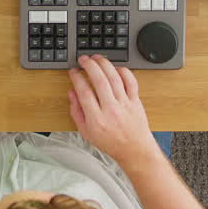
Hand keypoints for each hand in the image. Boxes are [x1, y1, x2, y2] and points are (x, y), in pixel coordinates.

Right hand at [67, 54, 160, 168]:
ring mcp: (125, 104)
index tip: (73, 72)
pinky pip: (131, 82)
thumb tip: (72, 94)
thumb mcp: (86, 133)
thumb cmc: (111, 142)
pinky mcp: (136, 101)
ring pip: (114, 78)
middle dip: (89, 66)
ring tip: (97, 58)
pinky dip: (124, 72)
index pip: (84, 92)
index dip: (77, 78)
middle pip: (99, 80)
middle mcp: (111, 110)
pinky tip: (115, 68)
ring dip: (104, 64)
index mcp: (97, 119)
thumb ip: (77, 112)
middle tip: (83, 59)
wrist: (134, 150)